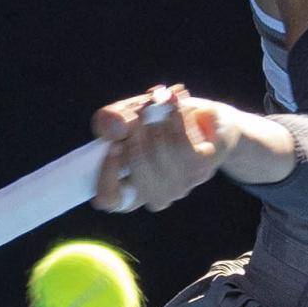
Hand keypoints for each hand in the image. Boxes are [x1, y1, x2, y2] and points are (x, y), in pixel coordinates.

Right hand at [92, 88, 233, 212]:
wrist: (199, 117)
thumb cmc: (152, 121)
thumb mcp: (124, 115)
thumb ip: (109, 120)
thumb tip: (116, 128)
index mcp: (125, 189)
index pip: (108, 198)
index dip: (107, 175)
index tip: (114, 145)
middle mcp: (152, 195)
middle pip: (139, 174)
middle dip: (137, 136)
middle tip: (139, 113)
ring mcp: (178, 187)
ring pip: (162, 157)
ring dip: (158, 125)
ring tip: (159, 108)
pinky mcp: (200, 170)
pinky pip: (182, 145)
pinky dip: (176, 120)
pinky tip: (176, 109)